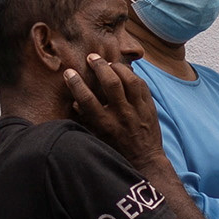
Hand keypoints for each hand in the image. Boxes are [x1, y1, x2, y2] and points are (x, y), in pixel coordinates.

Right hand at [66, 47, 169, 179]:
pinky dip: (132, 75)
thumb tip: (75, 102)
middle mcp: (121, 115)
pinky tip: (125, 72)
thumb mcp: (98, 139)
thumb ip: (86, 120)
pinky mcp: (149, 107)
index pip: (87, 100)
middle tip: (91, 57)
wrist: (145, 161)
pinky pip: (142, 85)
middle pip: (110, 83)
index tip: (69, 72)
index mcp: (105, 125)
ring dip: (118, 67)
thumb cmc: (117, 150)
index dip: (76, 83)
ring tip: (109, 63)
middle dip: (99, 66)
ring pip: (129, 80)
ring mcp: (137, 110)